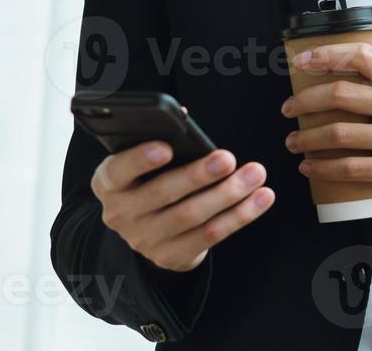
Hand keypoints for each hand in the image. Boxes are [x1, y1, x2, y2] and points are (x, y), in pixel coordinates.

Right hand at [91, 139, 273, 273]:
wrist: (149, 229)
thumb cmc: (152, 178)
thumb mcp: (145, 162)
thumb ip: (160, 139)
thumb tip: (183, 114)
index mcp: (109, 183)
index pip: (118, 170)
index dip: (140, 159)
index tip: (166, 147)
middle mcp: (120, 214)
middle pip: (162, 193)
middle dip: (198, 175)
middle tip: (228, 158)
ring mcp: (144, 239)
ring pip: (190, 216)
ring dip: (228, 194)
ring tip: (256, 173)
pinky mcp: (170, 256)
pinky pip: (210, 235)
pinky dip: (240, 215)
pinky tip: (262, 197)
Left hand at [281, 42, 371, 206]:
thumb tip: (348, 75)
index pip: (363, 57)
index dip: (328, 55)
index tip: (304, 60)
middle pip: (341, 95)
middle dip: (305, 101)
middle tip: (289, 108)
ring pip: (339, 133)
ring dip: (307, 137)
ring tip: (294, 140)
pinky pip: (350, 167)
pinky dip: (323, 167)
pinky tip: (310, 166)